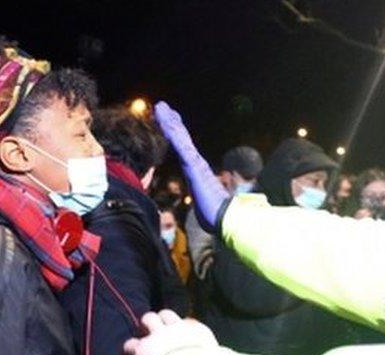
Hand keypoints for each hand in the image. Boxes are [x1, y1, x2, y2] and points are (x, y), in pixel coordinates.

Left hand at [123, 310, 217, 354]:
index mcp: (198, 331)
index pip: (190, 323)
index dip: (183, 327)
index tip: (181, 334)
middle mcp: (178, 328)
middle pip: (167, 314)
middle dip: (161, 320)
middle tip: (158, 329)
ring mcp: (159, 335)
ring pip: (148, 318)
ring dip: (145, 325)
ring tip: (143, 334)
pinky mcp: (143, 347)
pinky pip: (131, 343)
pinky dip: (130, 347)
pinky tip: (128, 353)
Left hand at [154, 102, 230, 232]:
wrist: (225, 217)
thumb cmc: (217, 212)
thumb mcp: (207, 200)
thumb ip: (210, 193)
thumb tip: (217, 193)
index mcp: (196, 170)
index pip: (183, 148)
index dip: (176, 134)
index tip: (170, 122)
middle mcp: (195, 162)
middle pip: (180, 137)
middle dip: (171, 121)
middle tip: (161, 107)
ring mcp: (194, 162)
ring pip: (179, 137)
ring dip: (169, 121)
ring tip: (160, 107)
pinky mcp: (193, 164)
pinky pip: (180, 145)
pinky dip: (172, 133)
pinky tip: (165, 122)